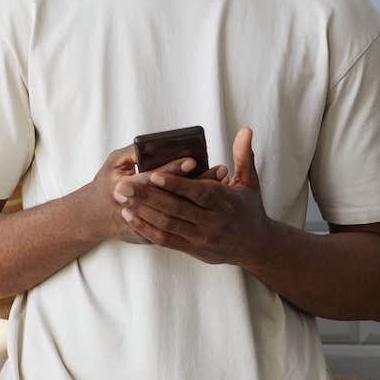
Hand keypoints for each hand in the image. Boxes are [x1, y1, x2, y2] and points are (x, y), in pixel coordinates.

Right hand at [81, 145, 222, 244]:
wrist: (96, 216)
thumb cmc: (107, 183)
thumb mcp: (114, 163)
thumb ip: (132, 152)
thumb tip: (153, 144)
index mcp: (125, 189)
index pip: (154, 179)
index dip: (174, 170)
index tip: (194, 160)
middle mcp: (139, 211)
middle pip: (173, 198)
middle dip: (198, 183)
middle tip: (221, 171)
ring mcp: (146, 227)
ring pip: (181, 213)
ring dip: (203, 198)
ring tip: (223, 182)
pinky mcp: (154, 236)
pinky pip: (180, 226)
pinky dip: (197, 213)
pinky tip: (213, 202)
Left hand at [112, 127, 270, 265]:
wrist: (257, 247)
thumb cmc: (250, 208)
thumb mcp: (250, 182)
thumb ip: (243, 155)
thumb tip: (245, 129)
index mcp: (225, 202)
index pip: (198, 192)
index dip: (176, 184)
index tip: (154, 175)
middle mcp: (212, 222)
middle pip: (176, 209)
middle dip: (147, 197)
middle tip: (123, 185)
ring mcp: (201, 238)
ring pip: (167, 225)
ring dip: (142, 212)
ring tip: (122, 199)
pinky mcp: (193, 250)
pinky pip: (165, 240)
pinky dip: (146, 228)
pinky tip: (131, 215)